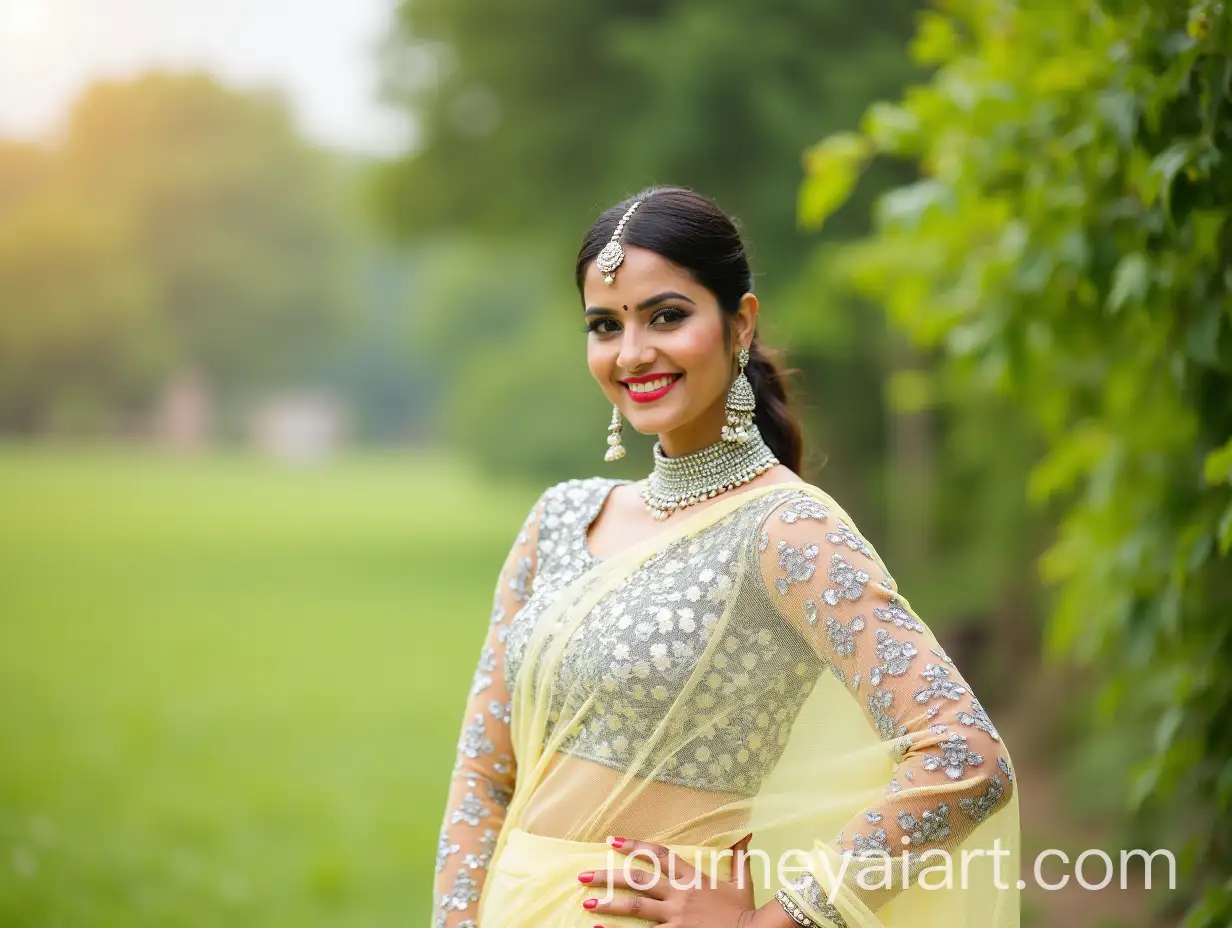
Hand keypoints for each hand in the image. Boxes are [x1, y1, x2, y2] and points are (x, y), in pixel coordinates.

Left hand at [577, 832, 756, 927]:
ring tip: (586, 904)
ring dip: (609, 904)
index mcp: (693, 877)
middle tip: (583, 875)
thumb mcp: (743, 882)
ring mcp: (676, 917)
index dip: (635, 846)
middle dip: (609, 876)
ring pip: (636, 908)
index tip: (612, 841)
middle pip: (639, 879)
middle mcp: (679, 894)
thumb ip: (739, 857)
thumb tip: (746, 834)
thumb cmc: (745, 913)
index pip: (659, 855)